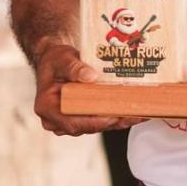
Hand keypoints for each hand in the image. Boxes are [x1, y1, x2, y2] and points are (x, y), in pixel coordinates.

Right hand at [33, 44, 148, 135]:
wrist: (55, 62)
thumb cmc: (56, 60)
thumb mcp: (62, 58)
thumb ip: (74, 67)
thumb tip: (91, 76)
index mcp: (47, 107)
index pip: (71, 121)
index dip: (93, 122)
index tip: (113, 117)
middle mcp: (55, 120)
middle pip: (86, 127)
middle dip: (112, 122)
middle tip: (134, 115)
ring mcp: (68, 121)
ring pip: (95, 126)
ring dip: (118, 121)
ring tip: (140, 114)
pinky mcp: (80, 119)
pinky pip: (98, 121)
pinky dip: (115, 118)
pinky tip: (134, 113)